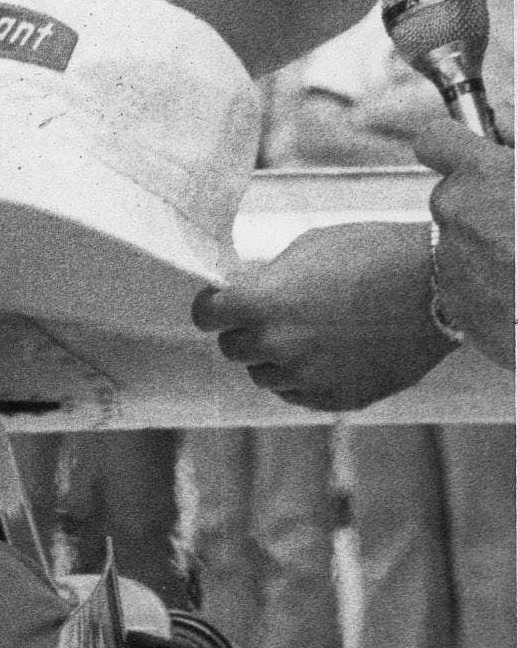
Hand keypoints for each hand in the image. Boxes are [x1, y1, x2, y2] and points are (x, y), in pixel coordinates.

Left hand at [192, 222, 453, 409]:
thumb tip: (243, 292)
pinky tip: (327, 355)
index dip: (212, 307)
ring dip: (273, 357)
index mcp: (263, 303)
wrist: (440, 287)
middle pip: (232, 348)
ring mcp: (308, 377)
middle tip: (269, 315)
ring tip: (307, 333)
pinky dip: (303, 378)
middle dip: (243, 330)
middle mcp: (278, 345)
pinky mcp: (337, 399)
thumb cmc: (374, 254)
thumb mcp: (309, 249)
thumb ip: (268, 278)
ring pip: (264, 375)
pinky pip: (298, 394)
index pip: (207, 316)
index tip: (220, 302)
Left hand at [415, 119, 515, 367]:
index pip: (434, 139)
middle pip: (451, 193)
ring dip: (486, 242)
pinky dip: (487, 280)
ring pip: (459, 238)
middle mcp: (456, 212)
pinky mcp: (455, 301)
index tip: (471, 153)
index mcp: (483, 173)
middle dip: (481, 199)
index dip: (452, 145)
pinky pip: (464, 279)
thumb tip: (501, 117)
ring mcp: (452, 259)